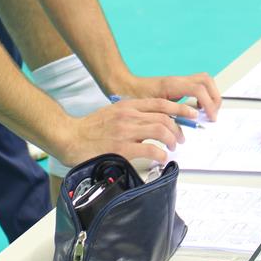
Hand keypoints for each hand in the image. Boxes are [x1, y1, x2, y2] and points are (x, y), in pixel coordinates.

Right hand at [57, 97, 191, 165]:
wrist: (69, 136)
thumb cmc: (89, 128)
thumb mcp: (112, 113)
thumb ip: (130, 115)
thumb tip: (151, 123)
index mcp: (127, 105)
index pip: (160, 103)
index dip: (180, 109)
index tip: (191, 115)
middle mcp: (128, 115)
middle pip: (164, 118)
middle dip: (178, 130)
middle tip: (180, 140)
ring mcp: (125, 131)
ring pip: (160, 131)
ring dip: (171, 141)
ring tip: (172, 148)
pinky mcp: (121, 148)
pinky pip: (150, 149)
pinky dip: (160, 154)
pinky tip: (161, 158)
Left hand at [119, 73, 221, 120]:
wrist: (122, 85)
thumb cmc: (131, 96)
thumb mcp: (149, 110)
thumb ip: (166, 118)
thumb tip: (179, 130)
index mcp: (170, 85)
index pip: (198, 89)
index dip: (208, 104)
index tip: (210, 118)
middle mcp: (176, 80)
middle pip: (206, 81)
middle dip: (214, 97)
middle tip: (212, 114)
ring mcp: (177, 81)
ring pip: (204, 81)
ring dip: (210, 96)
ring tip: (206, 112)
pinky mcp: (177, 85)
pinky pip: (197, 86)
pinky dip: (203, 96)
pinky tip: (196, 109)